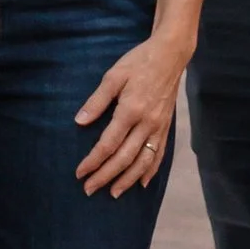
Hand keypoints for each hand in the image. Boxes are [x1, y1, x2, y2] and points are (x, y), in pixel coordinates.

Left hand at [74, 34, 189, 197]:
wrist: (170, 55)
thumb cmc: (138, 62)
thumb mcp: (113, 76)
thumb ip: (97, 101)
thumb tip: (79, 122)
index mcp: (130, 110)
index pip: (108, 144)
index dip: (93, 161)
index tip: (80, 173)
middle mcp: (146, 123)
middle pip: (124, 158)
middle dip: (106, 176)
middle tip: (89, 190)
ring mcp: (159, 127)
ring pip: (143, 161)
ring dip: (127, 180)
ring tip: (114, 193)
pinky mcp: (167, 127)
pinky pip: (159, 154)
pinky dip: (150, 170)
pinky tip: (142, 183)